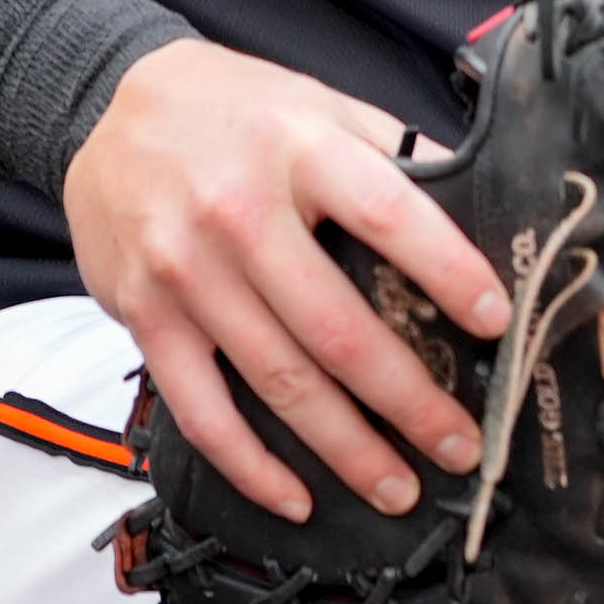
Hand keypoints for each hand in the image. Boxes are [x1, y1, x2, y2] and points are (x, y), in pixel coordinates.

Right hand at [65, 37, 507, 523]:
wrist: (109, 106)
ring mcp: (186, 269)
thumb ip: (390, 152)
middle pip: (337, 327)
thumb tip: (487, 203)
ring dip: (347, 449)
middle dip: (410, 401)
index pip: (388, 214)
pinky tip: (296, 499)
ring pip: (279, 381)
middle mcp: (238, 211)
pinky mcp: (145, 315)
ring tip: (398, 488)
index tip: (495, 323)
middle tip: (461, 447)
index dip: (448, 271)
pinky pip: (201, 410)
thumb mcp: (317, 104)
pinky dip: (250, 467)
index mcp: (298, 147)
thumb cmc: (237, 112)